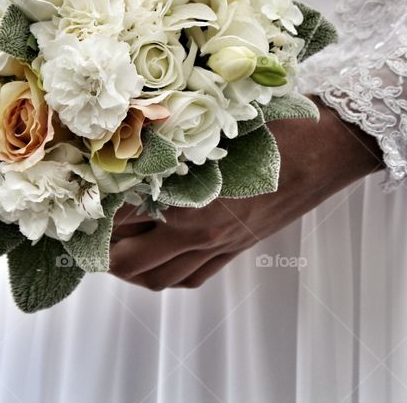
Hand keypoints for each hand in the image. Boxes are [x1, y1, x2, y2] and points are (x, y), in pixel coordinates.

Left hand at [108, 95, 383, 289]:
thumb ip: (170, 144)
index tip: (77, 202)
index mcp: (192, 201)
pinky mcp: (238, 249)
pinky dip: (166, 275)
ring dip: (131, 270)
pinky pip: (193, 277)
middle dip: (102, 254)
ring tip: (112, 249)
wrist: (329, 146)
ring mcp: (221, 246)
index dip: (95, 213)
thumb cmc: (275, 127)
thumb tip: (125, 146)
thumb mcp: (212, 127)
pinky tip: (156, 258)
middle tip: (84, 235)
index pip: (125, 219)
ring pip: (161, 278)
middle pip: (134, 263)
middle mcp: (202, 232)